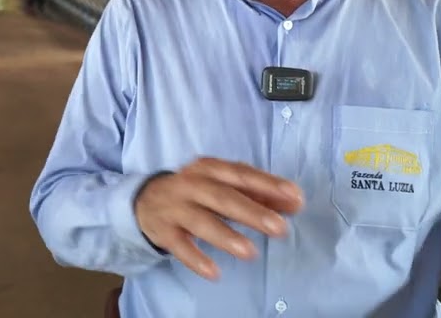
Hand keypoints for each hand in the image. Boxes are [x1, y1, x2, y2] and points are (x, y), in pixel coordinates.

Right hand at [133, 158, 302, 279]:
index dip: (268, 184)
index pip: (241, 174)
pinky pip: (180, 246)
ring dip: (225, 236)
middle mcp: (191, 184)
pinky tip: (214, 272)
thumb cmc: (196, 191)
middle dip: (252, 212)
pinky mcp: (164, 231)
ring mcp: (175, 207)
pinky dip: (196, 259)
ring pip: (201, 221)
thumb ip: (258, 193)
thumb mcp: (223, 185)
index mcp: (210, 168)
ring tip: (250, 252)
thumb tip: (295, 203)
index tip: (294, 197)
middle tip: (279, 227)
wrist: (145, 200)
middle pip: (223, 197)